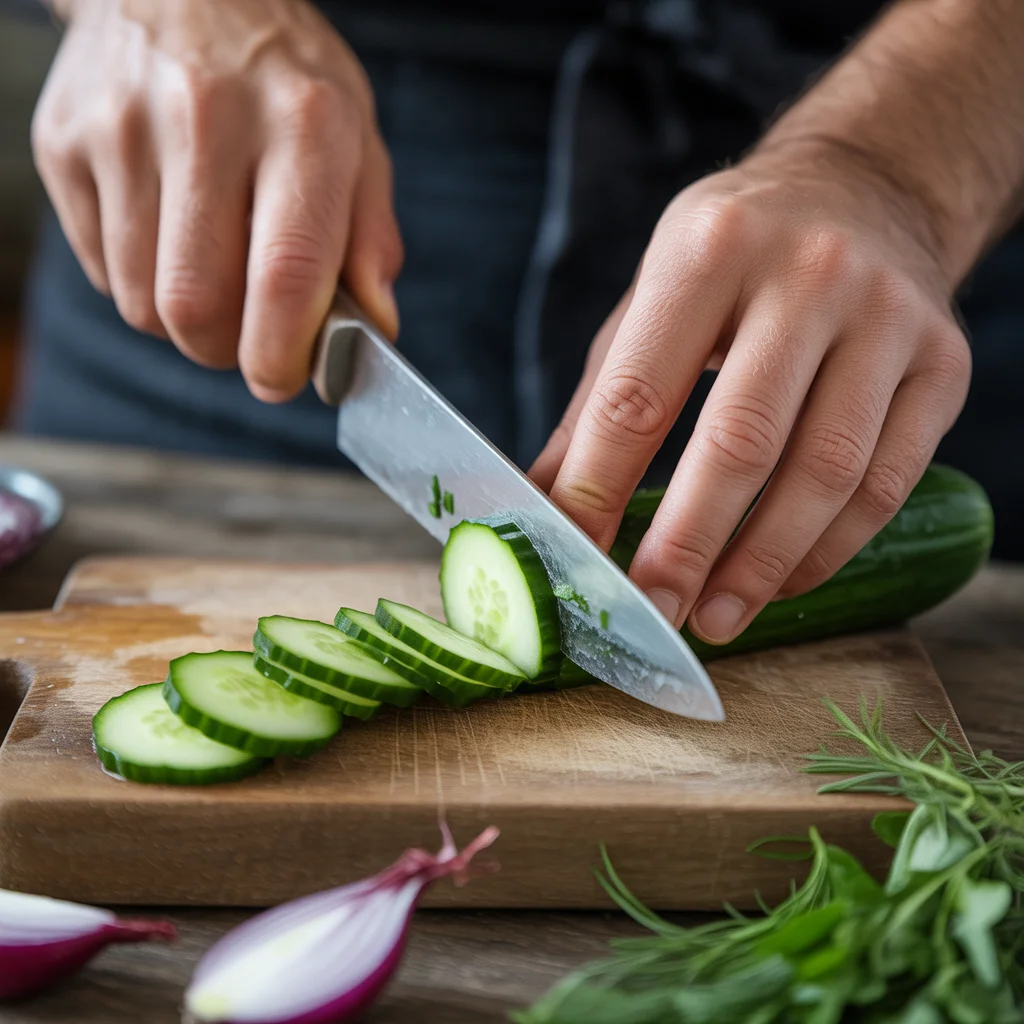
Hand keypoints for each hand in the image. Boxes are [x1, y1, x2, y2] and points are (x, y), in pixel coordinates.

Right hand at [32, 0, 401, 400]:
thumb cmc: (285, 79)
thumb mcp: (357, 142)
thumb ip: (370, 240)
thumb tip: (372, 328)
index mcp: (300, 124)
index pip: (286, 273)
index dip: (282, 353)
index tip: (283, 380)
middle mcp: (204, 118)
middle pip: (197, 306)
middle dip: (227, 350)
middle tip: (249, 336)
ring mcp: (121, 129)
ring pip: (142, 303)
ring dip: (183, 321)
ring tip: (212, 272)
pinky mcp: (63, 144)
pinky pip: (102, 271)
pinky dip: (141, 282)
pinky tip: (168, 236)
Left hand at [530, 141, 970, 643]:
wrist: (869, 188)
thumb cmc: (736, 256)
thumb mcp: (651, 300)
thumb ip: (597, 405)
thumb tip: (544, 504)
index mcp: (708, 250)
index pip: (638, 395)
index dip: (599, 489)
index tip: (576, 557)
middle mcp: (807, 275)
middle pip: (740, 441)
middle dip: (688, 544)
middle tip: (653, 610)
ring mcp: (887, 318)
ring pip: (826, 471)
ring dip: (762, 563)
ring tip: (715, 617)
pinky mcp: (942, 365)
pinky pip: (886, 482)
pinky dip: (828, 548)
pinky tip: (780, 581)